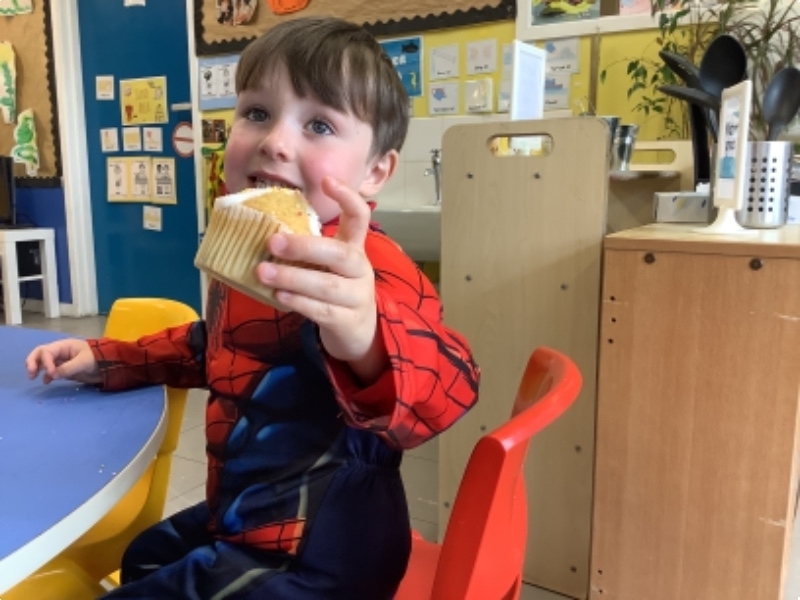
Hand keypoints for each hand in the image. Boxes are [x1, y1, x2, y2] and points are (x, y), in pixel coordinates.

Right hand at [25, 339, 101, 384]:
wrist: (109, 365)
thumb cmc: (98, 358)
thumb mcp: (84, 362)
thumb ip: (69, 367)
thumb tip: (53, 375)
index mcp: (64, 346)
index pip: (47, 352)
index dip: (45, 362)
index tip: (52, 373)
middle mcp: (60, 352)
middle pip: (40, 354)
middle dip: (33, 362)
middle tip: (31, 373)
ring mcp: (61, 361)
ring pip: (44, 362)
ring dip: (37, 368)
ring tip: (33, 377)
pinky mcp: (64, 370)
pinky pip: (51, 371)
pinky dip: (46, 376)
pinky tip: (47, 382)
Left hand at [255, 176, 386, 381]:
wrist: (358, 333)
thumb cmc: (335, 291)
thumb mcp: (328, 266)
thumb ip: (307, 250)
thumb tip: (261, 230)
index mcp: (355, 248)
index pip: (360, 217)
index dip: (347, 197)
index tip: (326, 180)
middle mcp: (360, 269)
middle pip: (340, 254)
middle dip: (305, 247)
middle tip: (273, 242)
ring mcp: (357, 296)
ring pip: (328, 286)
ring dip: (293, 278)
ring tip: (263, 272)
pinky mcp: (348, 321)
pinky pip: (323, 310)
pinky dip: (300, 302)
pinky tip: (279, 296)